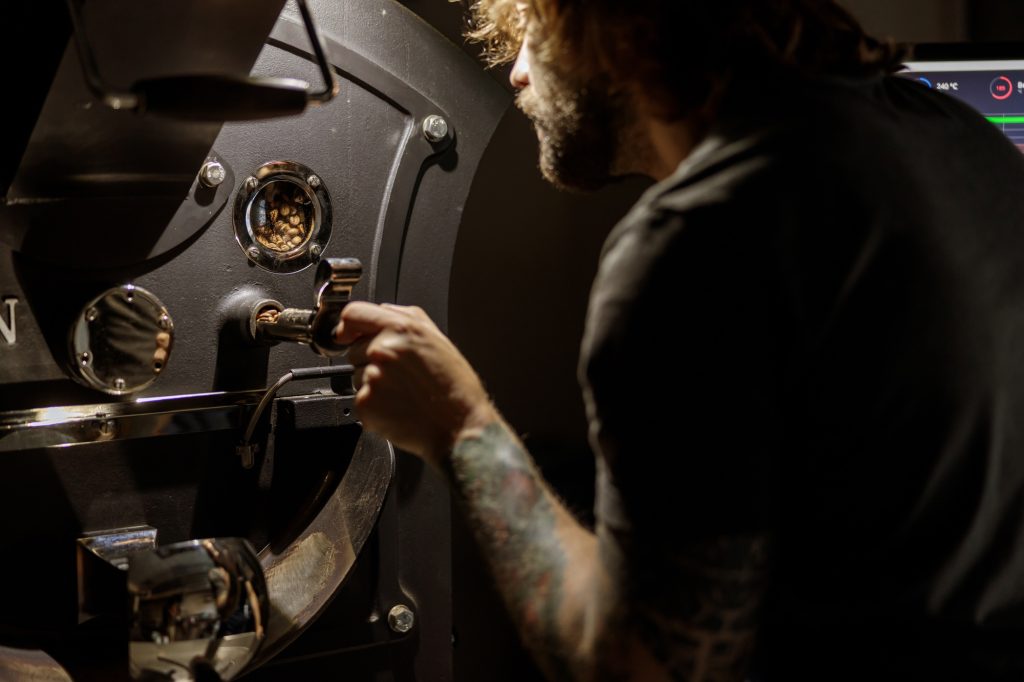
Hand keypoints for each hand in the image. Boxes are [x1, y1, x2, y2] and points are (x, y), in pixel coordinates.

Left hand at [334, 302, 496, 466]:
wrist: (459, 427)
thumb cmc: (454, 388)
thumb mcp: (438, 339)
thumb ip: (408, 317)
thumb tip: (384, 310)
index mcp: (401, 329)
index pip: (353, 314)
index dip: (347, 326)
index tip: (346, 335)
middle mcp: (383, 350)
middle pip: (353, 349)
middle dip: (369, 359)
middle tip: (399, 375)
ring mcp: (372, 376)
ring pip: (356, 375)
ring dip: (373, 383)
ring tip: (402, 392)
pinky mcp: (365, 403)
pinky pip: (360, 398)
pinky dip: (374, 404)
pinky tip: (397, 406)